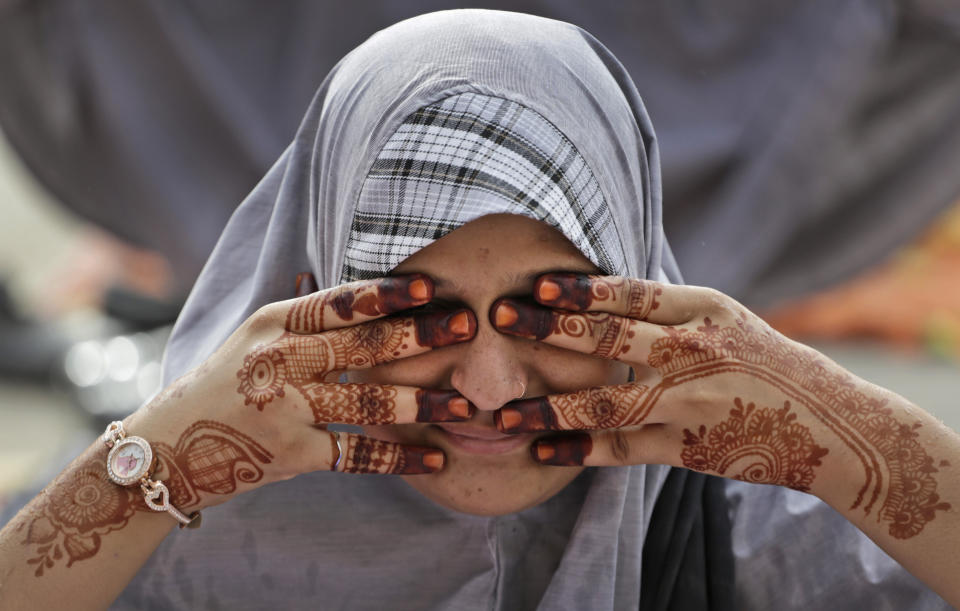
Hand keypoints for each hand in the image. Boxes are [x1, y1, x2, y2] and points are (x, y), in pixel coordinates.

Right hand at [129, 274, 476, 512]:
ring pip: (366, 401)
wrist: (167, 449)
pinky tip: (436, 457)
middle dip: (419, 336)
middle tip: (467, 326)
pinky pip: (357, 453)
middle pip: (360, 346)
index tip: (428, 285)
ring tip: (465, 403)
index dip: (384, 293)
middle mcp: (278, 361)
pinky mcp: (291, 453)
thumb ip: (307, 320)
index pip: (336, 303)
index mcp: (272, 324)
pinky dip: (400, 458)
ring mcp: (284, 409)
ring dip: (422, 402)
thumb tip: (369, 293)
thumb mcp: (255, 338)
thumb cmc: (224, 385)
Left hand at [490, 273, 951, 540]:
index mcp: (704, 310)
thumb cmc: (763, 361)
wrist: (826, 424)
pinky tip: (541, 448)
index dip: (581, 288)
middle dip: (549, 327)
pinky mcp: (688, 448)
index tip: (536, 283)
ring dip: (550, 406)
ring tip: (502, 409)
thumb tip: (599, 287)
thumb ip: (666, 306)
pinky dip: (579, 449)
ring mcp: (691, 402)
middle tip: (499, 317)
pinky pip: (623, 448)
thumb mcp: (723, 317)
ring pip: (608, 401)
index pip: (633, 293)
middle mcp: (695, 352)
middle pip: (610, 338)